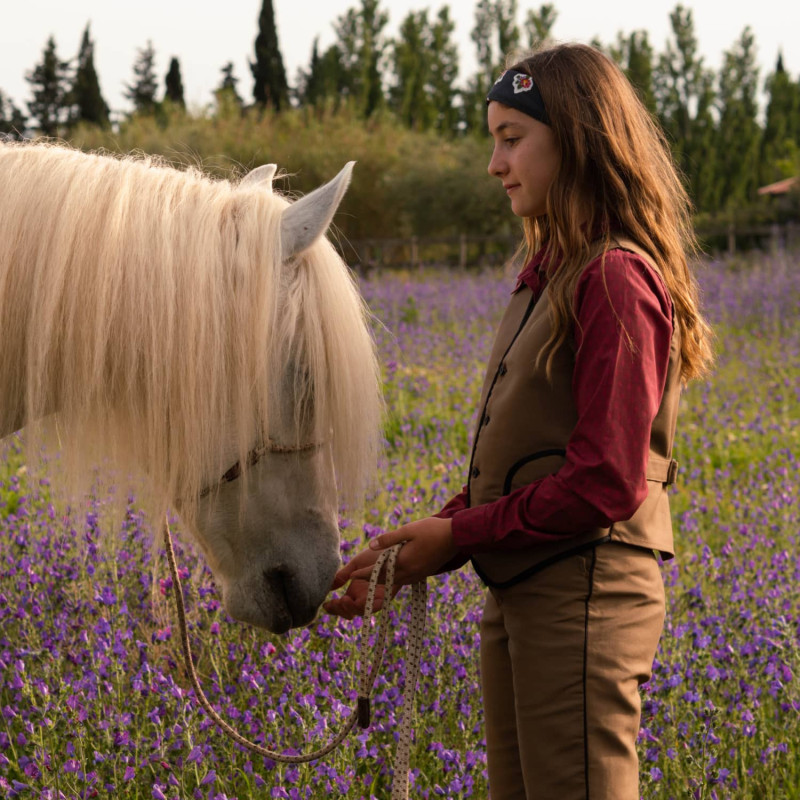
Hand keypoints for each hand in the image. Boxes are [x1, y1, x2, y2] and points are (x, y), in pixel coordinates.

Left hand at [323, 517, 456, 618]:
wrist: (457, 537)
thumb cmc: (432, 530)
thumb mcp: (408, 530)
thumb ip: (389, 539)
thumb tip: (371, 545)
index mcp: (404, 561)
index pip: (379, 570)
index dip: (365, 573)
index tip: (351, 576)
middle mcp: (410, 572)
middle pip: (385, 579)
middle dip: (371, 580)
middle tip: (357, 581)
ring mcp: (418, 574)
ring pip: (396, 581)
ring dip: (383, 582)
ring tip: (371, 580)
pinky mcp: (424, 573)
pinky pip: (405, 580)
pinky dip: (395, 579)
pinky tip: (392, 576)